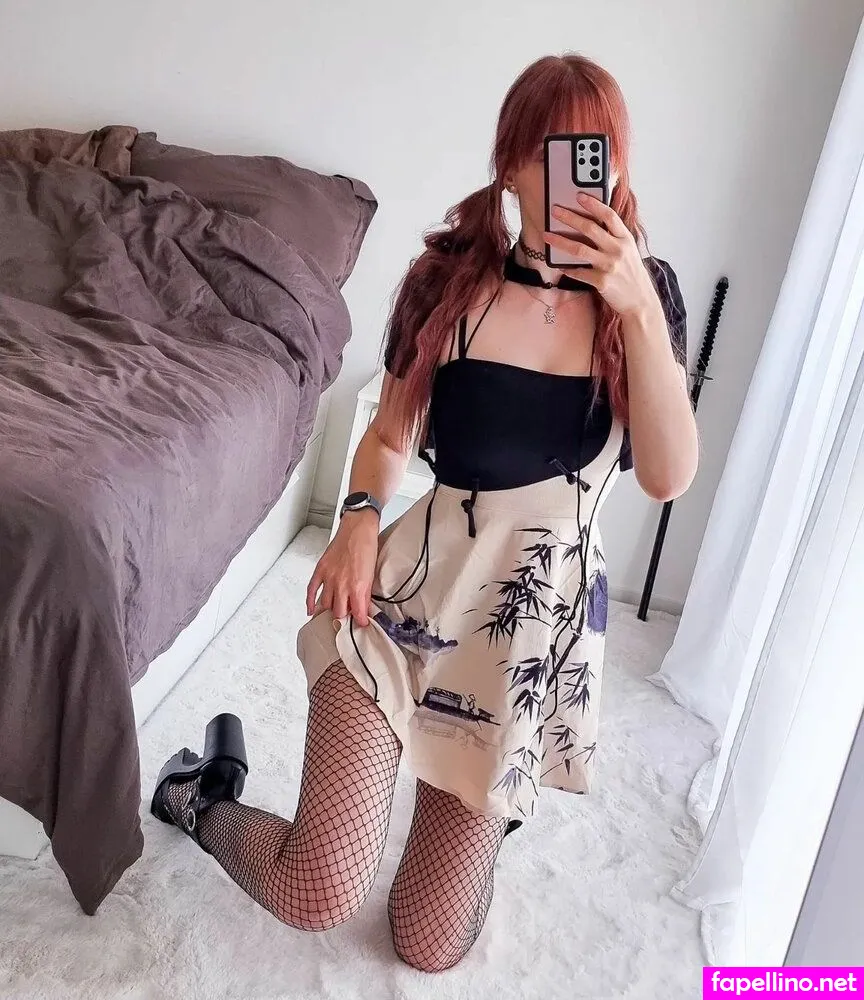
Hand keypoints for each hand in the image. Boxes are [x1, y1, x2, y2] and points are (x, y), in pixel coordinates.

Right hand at [305, 512, 378, 626]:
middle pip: (338, 612)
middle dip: (344, 618)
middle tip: (347, 618)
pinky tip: (311, 611)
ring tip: (334, 613)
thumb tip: (363, 607)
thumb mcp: (372, 573)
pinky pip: (311, 590)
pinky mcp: (320, 570)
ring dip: (330, 610)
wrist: (358, 528)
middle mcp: (341, 584)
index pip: (357, 614)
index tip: (361, 624)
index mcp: (357, 586)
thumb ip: (365, 593)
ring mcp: (329, 577)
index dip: (360, 622)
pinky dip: (310, 602)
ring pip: (325, 604)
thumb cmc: (367, 547)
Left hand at [545, 195, 658, 318]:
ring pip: (579, 249)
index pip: (609, 215)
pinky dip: (568, 269)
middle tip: (555, 211)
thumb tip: (591, 225)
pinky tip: (559, 266)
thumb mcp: (629, 251)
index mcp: (625, 239)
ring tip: (546, 236)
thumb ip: (614, 238)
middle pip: (590, 228)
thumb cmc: (631, 274)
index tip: (579, 195)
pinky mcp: (602, 282)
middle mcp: (617, 250)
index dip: (593, 204)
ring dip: (560, 241)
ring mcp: (609, 266)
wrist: (640, 300)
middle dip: (570, 217)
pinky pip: (579, 273)